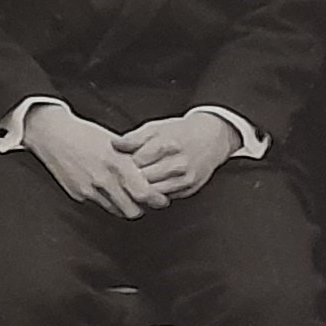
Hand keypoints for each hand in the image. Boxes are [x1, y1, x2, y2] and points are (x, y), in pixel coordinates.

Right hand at [23, 102, 165, 219]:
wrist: (53, 135)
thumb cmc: (85, 135)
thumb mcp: (114, 143)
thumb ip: (131, 161)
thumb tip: (151, 175)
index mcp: (116, 162)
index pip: (144, 193)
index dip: (156, 200)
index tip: (161, 199)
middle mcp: (103, 179)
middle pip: (132, 210)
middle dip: (141, 208)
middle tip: (144, 200)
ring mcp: (89, 189)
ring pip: (116, 210)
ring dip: (124, 205)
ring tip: (125, 193)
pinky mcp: (78, 194)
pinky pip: (98, 204)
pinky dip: (105, 199)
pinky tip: (103, 187)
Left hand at [114, 111, 241, 202]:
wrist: (210, 138)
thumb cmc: (179, 132)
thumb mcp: (155, 128)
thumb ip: (134, 138)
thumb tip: (114, 144)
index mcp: (166, 145)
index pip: (136, 162)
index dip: (123, 164)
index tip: (116, 164)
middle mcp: (177, 164)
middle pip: (143, 180)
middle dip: (130, 179)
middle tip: (120, 176)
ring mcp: (185, 179)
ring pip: (153, 192)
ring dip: (141, 190)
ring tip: (133, 183)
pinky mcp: (189, 189)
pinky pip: (165, 197)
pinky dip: (154, 195)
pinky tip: (149, 187)